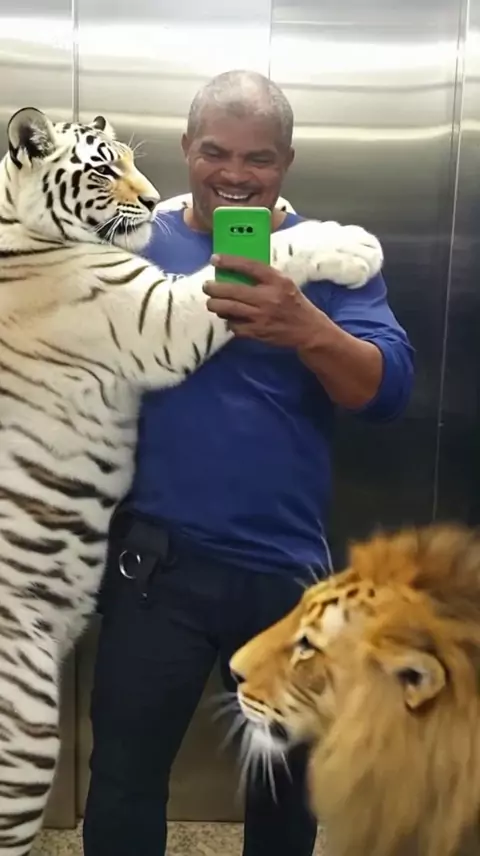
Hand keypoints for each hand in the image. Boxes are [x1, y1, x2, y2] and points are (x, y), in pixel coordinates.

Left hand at [203, 254, 321, 347]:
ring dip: (215, 305)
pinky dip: (229, 321)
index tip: (215, 259)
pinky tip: (229, 318)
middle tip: (207, 286)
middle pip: (232, 290)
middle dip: (214, 288)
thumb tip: (237, 270)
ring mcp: (261, 316)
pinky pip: (234, 326)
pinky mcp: (257, 332)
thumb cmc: (295, 303)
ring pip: (229, 309)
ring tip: (212, 303)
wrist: (308, 330)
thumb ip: (265, 277)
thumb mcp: (285, 284)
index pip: (250, 266)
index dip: (230, 261)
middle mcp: (268, 298)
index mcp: (277, 281)